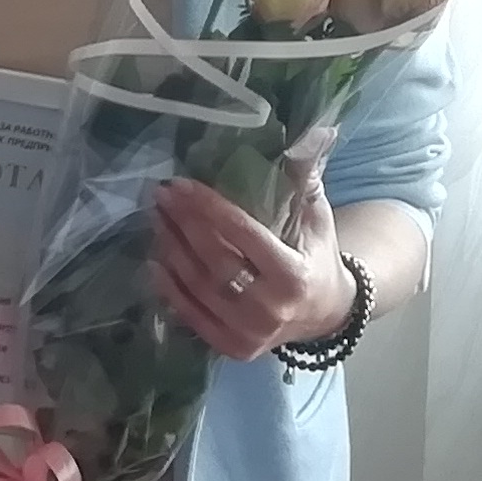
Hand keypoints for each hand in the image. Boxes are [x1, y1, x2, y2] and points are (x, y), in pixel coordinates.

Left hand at [150, 175, 346, 360]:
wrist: (327, 313)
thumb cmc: (318, 255)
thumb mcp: (318, 216)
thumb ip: (308, 176)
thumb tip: (316, 131)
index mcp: (293, 275)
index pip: (242, 235)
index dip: (208, 208)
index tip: (180, 184)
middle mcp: (270, 310)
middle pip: (214, 261)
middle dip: (182, 225)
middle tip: (160, 197)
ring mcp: (250, 334)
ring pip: (198, 288)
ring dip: (170, 252)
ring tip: (155, 220)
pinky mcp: (234, 349)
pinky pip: (192, 317)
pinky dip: (170, 289)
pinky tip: (154, 261)